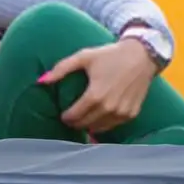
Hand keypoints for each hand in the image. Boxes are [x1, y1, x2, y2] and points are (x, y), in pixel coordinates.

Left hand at [39, 39, 157, 132]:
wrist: (142, 56)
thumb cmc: (111, 55)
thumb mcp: (84, 57)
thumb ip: (61, 68)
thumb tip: (41, 81)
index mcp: (95, 95)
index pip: (74, 116)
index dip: (66, 118)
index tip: (63, 115)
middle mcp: (109, 107)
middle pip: (85, 125)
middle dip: (76, 123)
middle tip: (71, 118)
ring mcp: (121, 113)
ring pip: (98, 129)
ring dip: (89, 126)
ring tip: (84, 119)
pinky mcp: (131, 114)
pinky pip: (113, 126)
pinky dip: (104, 124)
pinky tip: (99, 117)